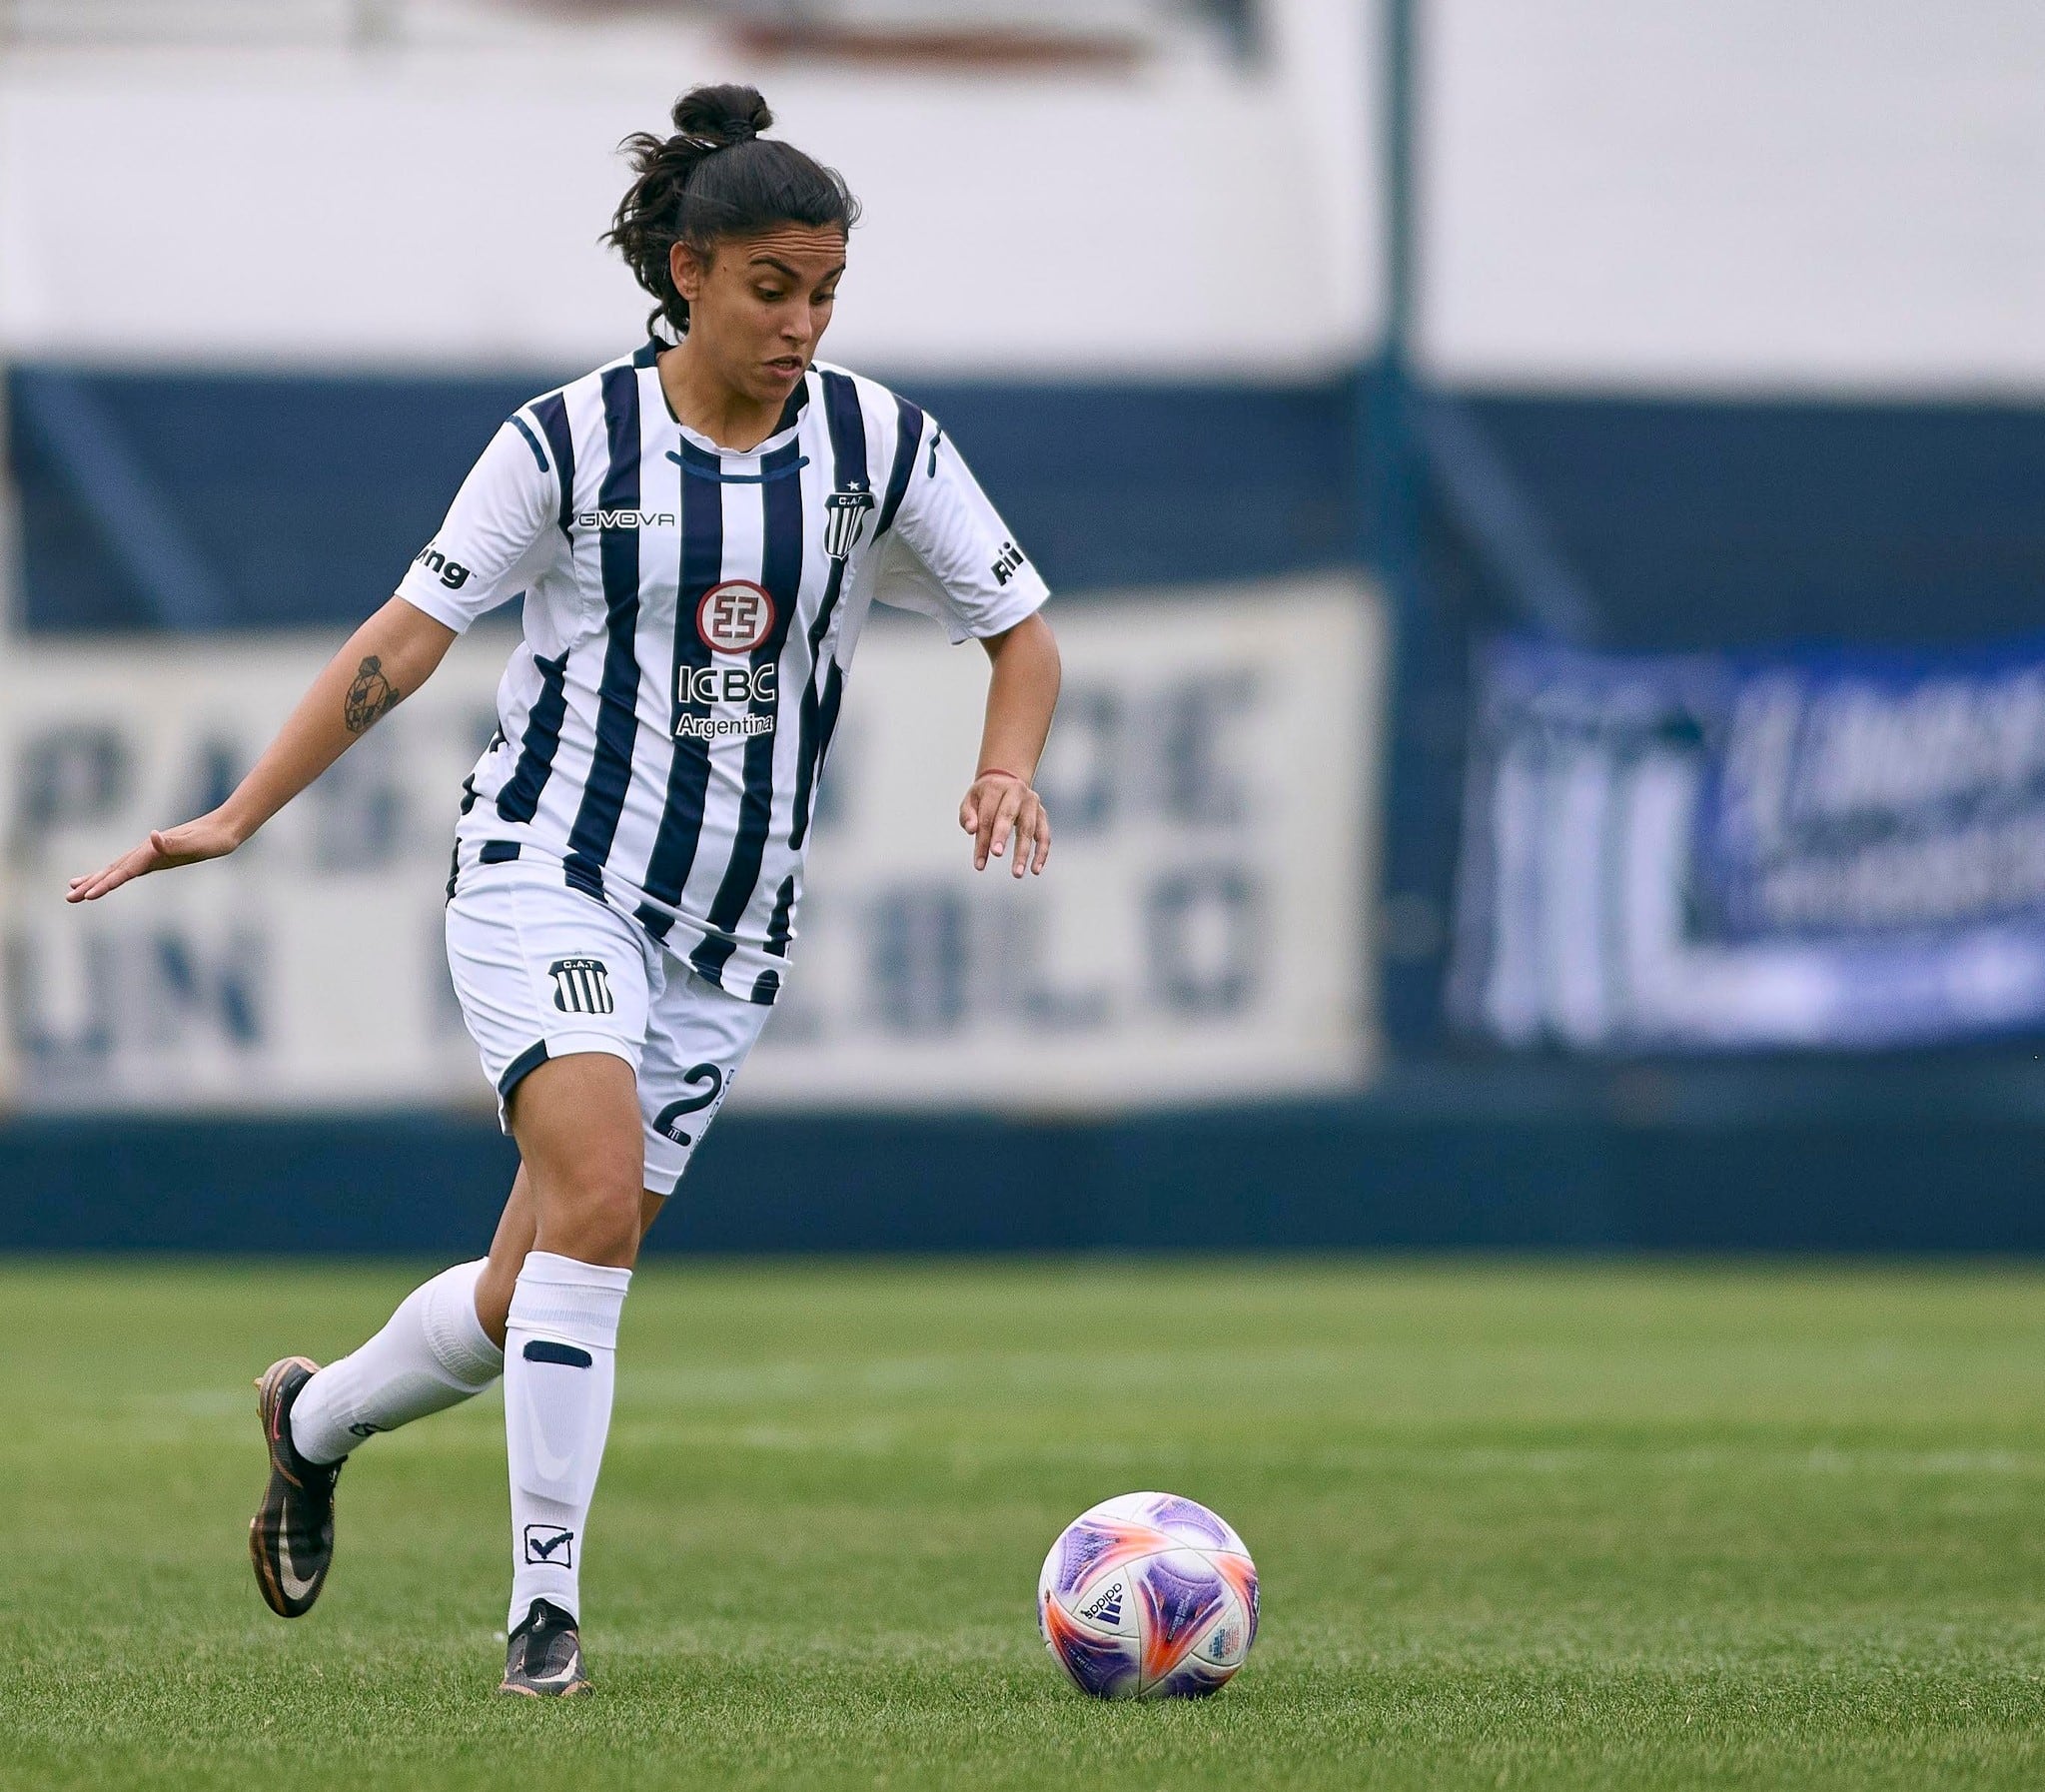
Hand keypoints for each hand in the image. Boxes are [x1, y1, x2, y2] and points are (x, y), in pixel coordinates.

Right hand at [65, 811, 244, 903]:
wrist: (223, 829)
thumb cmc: (212, 839)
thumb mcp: (198, 843)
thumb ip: (175, 842)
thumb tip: (154, 836)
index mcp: (151, 852)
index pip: (124, 871)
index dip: (105, 884)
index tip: (87, 896)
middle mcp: (146, 852)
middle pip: (112, 870)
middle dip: (90, 885)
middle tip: (68, 898)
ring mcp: (149, 854)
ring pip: (115, 869)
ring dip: (95, 879)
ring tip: (72, 889)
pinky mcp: (155, 858)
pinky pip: (127, 869)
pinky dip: (111, 875)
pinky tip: (103, 879)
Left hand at [959, 771, 1049, 877]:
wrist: (1007, 781)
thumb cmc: (985, 797)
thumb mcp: (971, 801)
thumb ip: (967, 815)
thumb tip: (971, 830)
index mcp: (996, 787)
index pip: (987, 816)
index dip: (982, 839)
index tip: (979, 863)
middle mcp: (1016, 791)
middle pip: (1008, 815)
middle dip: (1002, 836)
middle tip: (996, 854)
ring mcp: (1032, 802)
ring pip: (1029, 828)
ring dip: (1023, 852)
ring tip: (1017, 873)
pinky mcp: (1042, 814)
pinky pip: (1044, 835)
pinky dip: (1041, 852)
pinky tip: (1035, 870)